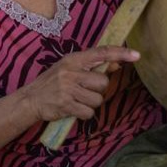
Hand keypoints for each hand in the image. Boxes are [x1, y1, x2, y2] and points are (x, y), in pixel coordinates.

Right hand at [21, 46, 139, 120]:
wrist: (30, 99)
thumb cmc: (53, 83)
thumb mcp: (69, 69)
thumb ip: (91, 66)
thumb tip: (116, 64)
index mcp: (73, 59)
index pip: (101, 53)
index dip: (121, 53)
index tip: (136, 55)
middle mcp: (71, 72)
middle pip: (103, 82)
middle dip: (98, 90)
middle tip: (84, 91)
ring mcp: (68, 89)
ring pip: (97, 99)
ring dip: (90, 104)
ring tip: (77, 100)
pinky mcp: (66, 105)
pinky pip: (89, 112)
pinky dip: (84, 114)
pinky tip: (73, 109)